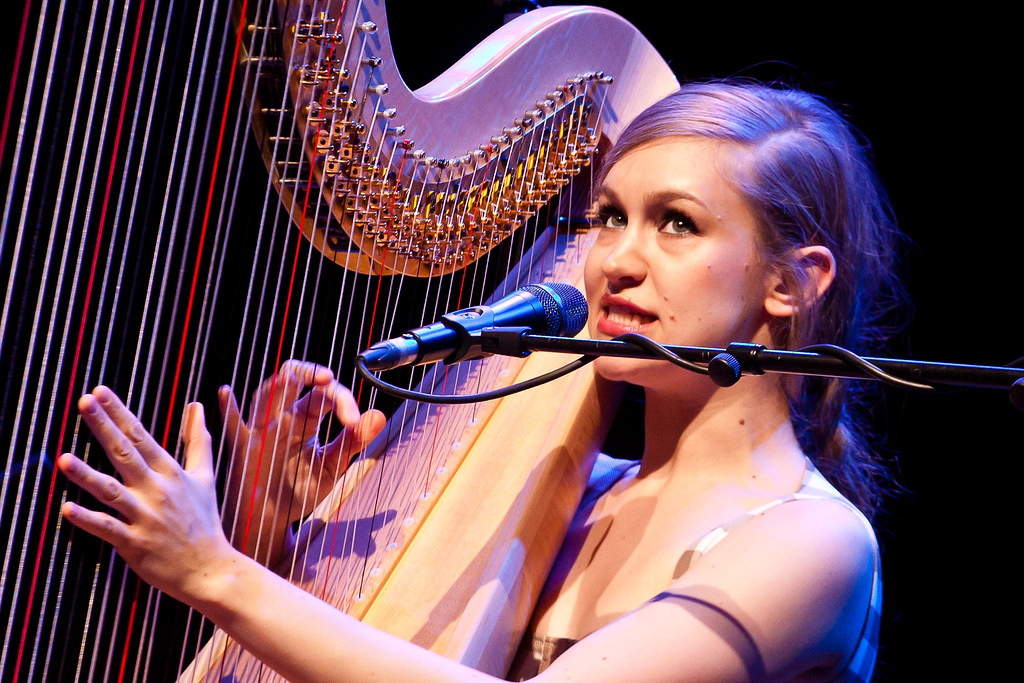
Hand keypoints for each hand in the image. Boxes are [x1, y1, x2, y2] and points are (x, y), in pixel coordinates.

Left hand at [59, 386, 234, 604]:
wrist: (210, 568)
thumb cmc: (204, 520)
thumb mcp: (206, 476)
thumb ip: (199, 439)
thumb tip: (198, 405)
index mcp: (171, 472)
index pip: (140, 435)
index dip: (119, 412)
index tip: (100, 392)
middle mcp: (157, 490)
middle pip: (125, 453)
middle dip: (104, 426)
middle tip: (84, 402)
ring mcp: (145, 517)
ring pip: (111, 492)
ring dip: (87, 476)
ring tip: (63, 459)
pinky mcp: (135, 544)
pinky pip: (108, 529)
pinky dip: (88, 520)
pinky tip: (67, 509)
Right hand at [218, 360, 384, 565]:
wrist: (273, 520)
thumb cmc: (298, 489)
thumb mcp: (331, 465)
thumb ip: (353, 441)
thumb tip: (379, 414)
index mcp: (306, 417)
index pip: (325, 394)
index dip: (343, 400)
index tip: (355, 422)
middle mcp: (282, 416)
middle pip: (292, 378)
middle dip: (309, 373)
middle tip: (328, 379)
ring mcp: (261, 429)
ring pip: (265, 395)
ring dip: (278, 384)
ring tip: (291, 376)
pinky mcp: (243, 449)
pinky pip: (232, 426)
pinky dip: (228, 409)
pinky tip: (226, 392)